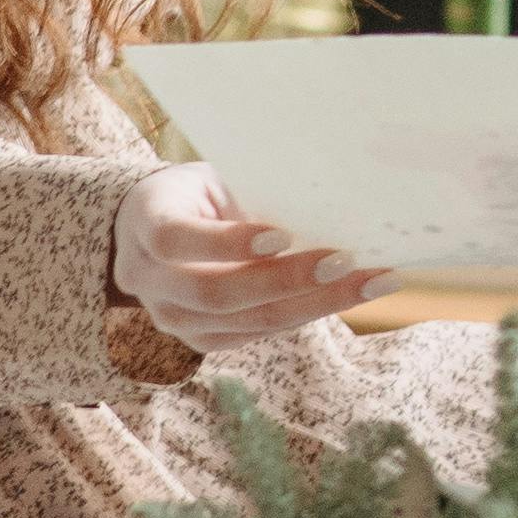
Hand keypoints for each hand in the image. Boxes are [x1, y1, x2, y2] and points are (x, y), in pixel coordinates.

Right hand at [115, 164, 388, 351]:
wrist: (158, 226)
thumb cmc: (199, 192)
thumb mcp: (213, 177)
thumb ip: (250, 189)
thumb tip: (332, 194)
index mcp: (146, 222)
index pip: (176, 240)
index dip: (227, 242)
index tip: (282, 234)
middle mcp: (147, 279)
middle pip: (215, 292)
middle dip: (286, 280)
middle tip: (346, 260)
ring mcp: (171, 317)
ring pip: (245, 321)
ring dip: (314, 303)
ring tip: (370, 282)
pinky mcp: (200, 340)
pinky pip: (258, 333)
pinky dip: (308, 313)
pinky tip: (348, 295)